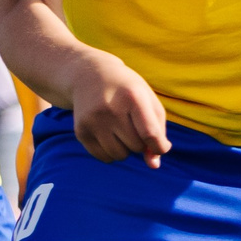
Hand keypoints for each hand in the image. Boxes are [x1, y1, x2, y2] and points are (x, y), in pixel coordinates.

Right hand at [70, 52, 169, 167]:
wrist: (89, 75)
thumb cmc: (128, 91)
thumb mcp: (148, 102)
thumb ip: (158, 133)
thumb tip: (154, 165)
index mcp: (132, 97)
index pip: (150, 134)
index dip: (159, 147)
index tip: (160, 146)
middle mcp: (110, 108)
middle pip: (136, 146)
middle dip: (140, 142)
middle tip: (133, 125)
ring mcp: (92, 120)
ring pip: (119, 155)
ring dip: (126, 149)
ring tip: (121, 130)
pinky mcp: (80, 131)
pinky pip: (104, 158)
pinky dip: (111, 153)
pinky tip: (109, 135)